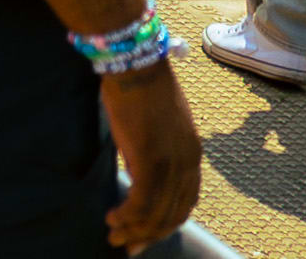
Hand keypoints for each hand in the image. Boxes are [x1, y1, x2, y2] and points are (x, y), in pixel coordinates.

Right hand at [101, 61, 196, 250]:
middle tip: (128, 247)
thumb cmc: (139, 86)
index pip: (185, 202)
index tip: (145, 234)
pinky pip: (143, 203)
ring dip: (135, 230)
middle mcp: (188, 164)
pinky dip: (128, 217)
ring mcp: (172, 164)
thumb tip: (137, 168)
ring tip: (114, 236)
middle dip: (149, 235)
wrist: (136, 65)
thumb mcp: (155, 124)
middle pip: (173, 215)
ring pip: (158, 214)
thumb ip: (153, 149)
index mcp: (192, 155)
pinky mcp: (151, 161)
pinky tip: (113, 218)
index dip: (165, 223)